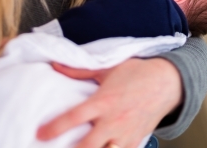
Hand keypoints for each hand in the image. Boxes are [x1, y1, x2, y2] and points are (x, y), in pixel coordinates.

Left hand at [36, 57, 182, 147]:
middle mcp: (113, 121)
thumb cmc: (136, 72)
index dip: (55, 128)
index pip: (74, 117)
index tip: (41, 134)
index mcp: (103, 101)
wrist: (166, 81)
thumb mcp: (107, 68)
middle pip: (87, 147)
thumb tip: (56, 65)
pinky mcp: (135, 142)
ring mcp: (125, 135)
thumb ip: (80, 70)